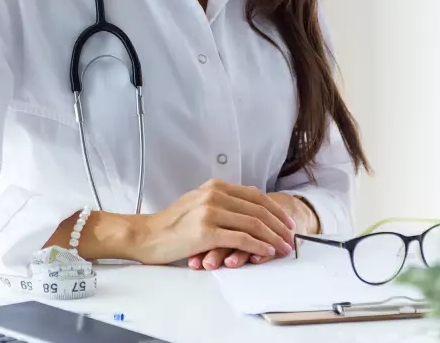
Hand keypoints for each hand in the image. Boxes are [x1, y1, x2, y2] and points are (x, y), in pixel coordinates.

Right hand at [132, 179, 295, 265]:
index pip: (254, 195)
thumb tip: (248, 211)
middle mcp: (214, 195)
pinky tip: (266, 252)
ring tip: (283, 247)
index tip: (286, 221)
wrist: (148, 236)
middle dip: (278, 224)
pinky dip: (258, 246)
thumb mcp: (198, 203)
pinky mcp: (206, 231)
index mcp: (214, 186)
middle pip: (257, 209)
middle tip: (290, 237)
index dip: (274, 209)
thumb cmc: (172, 224)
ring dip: (272, 237)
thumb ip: (220, 202)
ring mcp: (210, 212)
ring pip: (252, 223)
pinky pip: (241, 239)